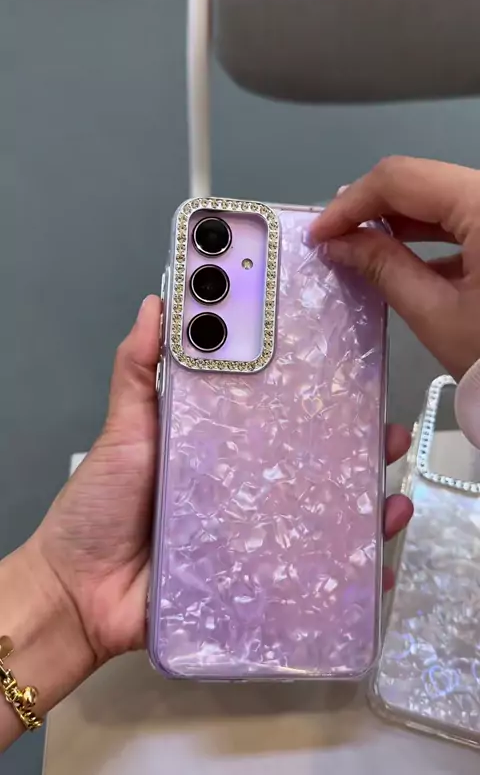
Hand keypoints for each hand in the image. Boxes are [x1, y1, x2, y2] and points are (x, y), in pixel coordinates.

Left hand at [32, 295, 411, 666]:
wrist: (78, 593)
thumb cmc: (98, 507)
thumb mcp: (124, 430)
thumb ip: (138, 370)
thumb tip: (156, 301)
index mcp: (221, 447)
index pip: (280, 415)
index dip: (319, 398)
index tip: (355, 376)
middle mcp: (245, 488)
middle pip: (314, 465)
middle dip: (358, 449)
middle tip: (388, 435)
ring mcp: (254, 536)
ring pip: (321, 517)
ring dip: (365, 509)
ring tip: (391, 502)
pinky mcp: (253, 582)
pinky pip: (309, 576)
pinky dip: (346, 574)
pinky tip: (375, 571)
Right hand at [309, 157, 479, 380]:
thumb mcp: (436, 313)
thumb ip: (383, 266)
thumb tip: (338, 242)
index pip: (401, 179)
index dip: (352, 202)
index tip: (319, 233)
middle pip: (421, 181)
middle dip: (371, 208)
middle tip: (333, 238)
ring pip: (441, 196)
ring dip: (398, 219)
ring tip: (358, 245)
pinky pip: (464, 217)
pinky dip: (429, 233)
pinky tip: (400, 256)